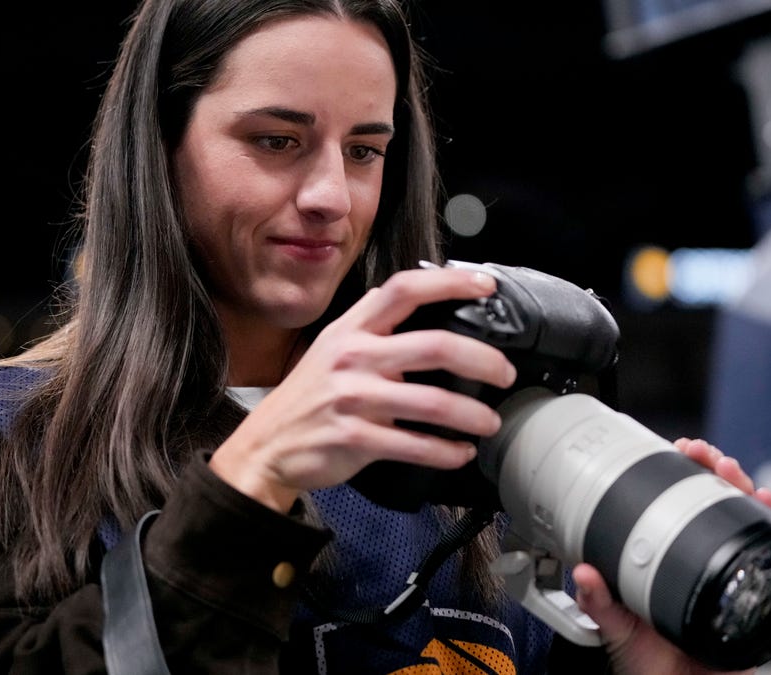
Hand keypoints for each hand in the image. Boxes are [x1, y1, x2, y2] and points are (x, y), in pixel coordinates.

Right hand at [209, 266, 516, 511]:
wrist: (266, 447)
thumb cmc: (307, 398)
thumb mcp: (330, 348)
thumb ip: (369, 324)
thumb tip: (409, 296)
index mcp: (352, 330)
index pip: (405, 290)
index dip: (450, 282)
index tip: (486, 286)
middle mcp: (353, 357)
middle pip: (435, 345)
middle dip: (483, 360)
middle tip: (505, 373)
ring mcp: (353, 399)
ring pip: (433, 402)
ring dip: (473, 415)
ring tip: (490, 422)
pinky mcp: (355, 439)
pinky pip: (415, 445)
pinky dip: (446, 452)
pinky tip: (460, 453)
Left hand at [570, 438, 770, 674]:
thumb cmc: (647, 662)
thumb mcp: (616, 629)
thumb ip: (600, 603)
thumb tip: (583, 573)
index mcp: (664, 558)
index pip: (676, 505)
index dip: (682, 475)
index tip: (678, 451)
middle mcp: (696, 559)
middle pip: (714, 503)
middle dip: (714, 471)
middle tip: (706, 455)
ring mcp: (724, 573)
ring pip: (740, 520)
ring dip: (741, 488)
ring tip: (732, 471)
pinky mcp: (750, 594)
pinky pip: (763, 555)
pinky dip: (769, 526)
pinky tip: (766, 504)